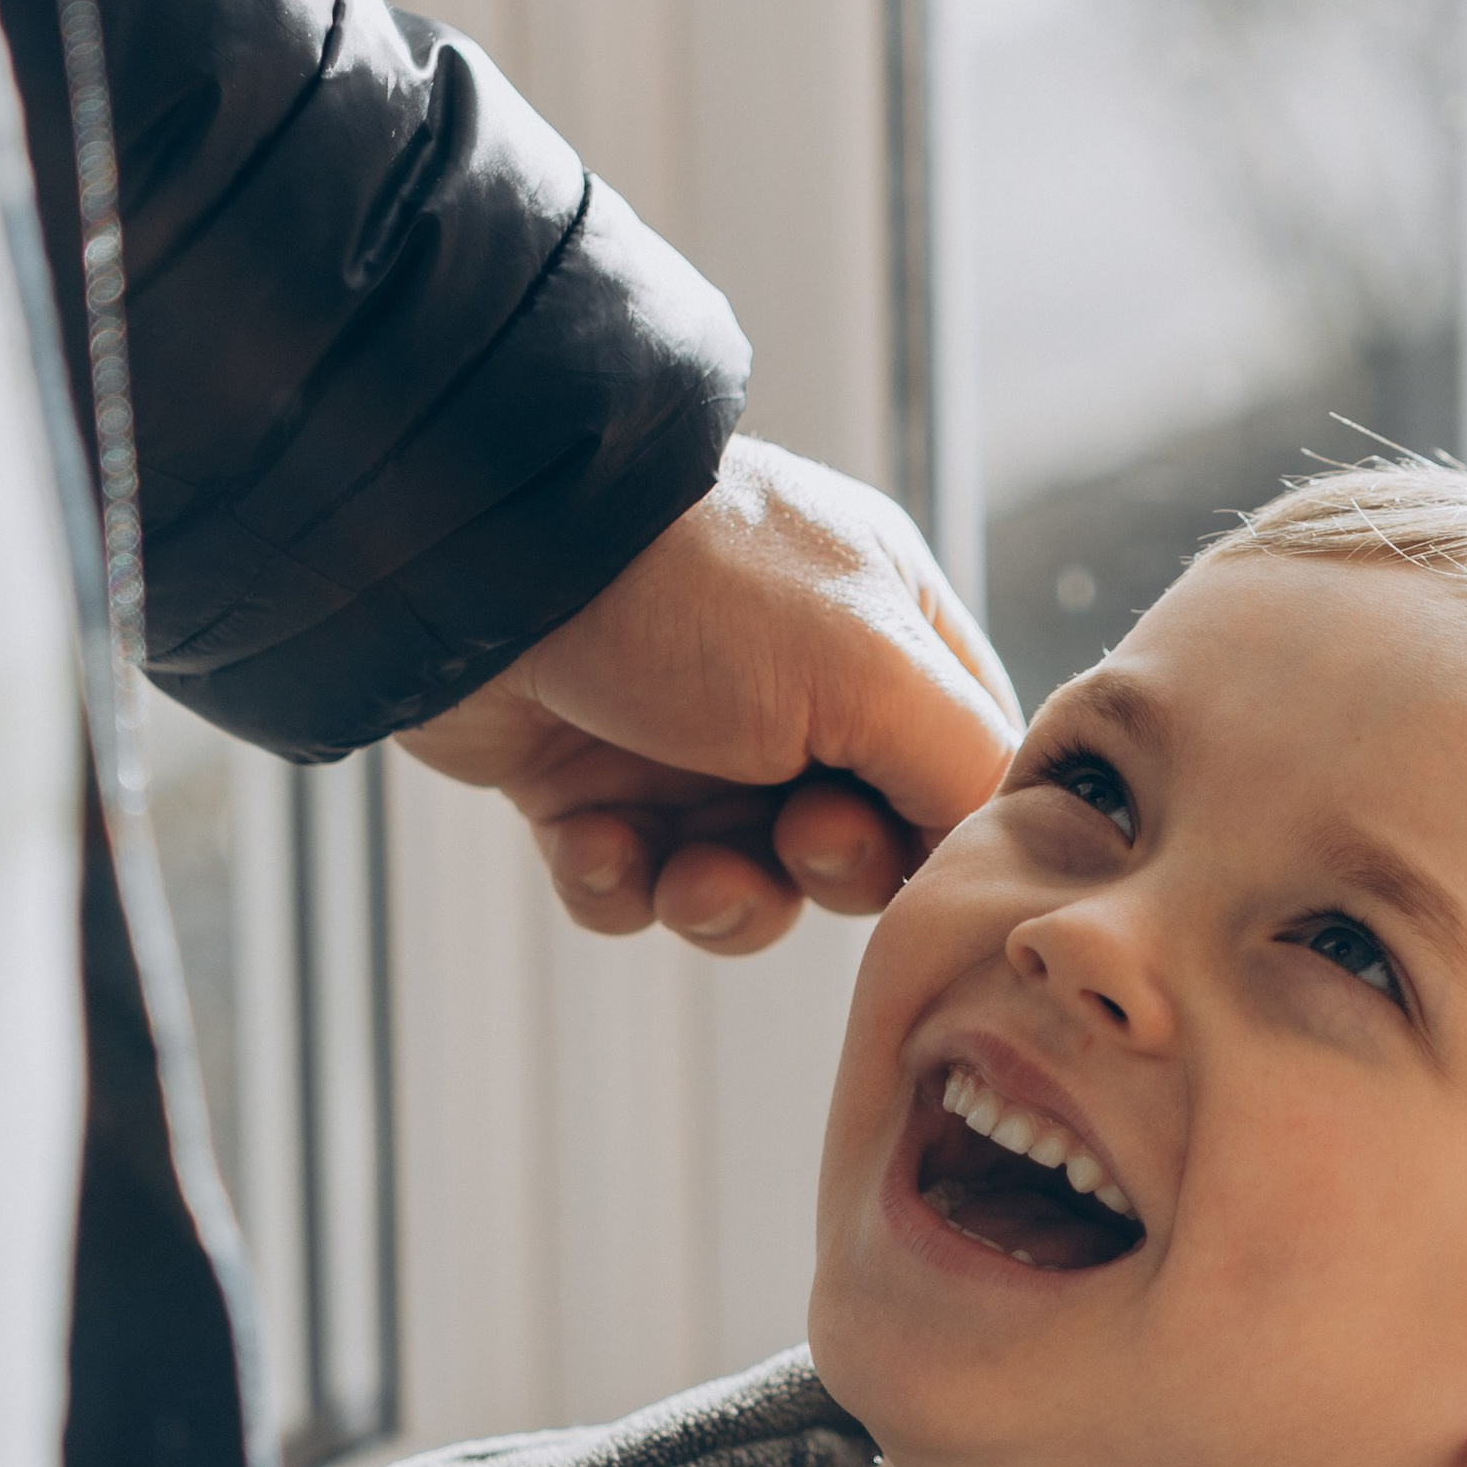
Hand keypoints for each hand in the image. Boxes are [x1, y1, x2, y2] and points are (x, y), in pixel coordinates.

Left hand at [399, 438, 1021, 953]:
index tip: (914, 849)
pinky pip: (632, 889)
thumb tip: (988, 842)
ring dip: (719, 902)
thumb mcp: (870, 663)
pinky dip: (616, 884)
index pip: (962, 765)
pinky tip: (588, 839)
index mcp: (884, 631)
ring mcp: (685, 741)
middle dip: (827, 869)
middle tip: (793, 837)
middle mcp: (793, 686)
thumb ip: (960, 761)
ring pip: (745, 886)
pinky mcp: (584, 786)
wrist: (479, 563)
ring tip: (677, 874)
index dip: (945, 832)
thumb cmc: (695, 590)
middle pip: (859, 844)